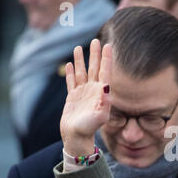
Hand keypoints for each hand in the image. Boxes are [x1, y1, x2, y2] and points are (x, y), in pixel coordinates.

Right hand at [60, 39, 111, 156]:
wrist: (77, 137)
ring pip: (82, 72)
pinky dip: (70, 72)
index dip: (107, 59)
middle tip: (96, 40)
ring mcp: (83, 93)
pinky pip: (71, 81)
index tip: (108, 45)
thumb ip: (104, 103)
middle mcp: (93, 91)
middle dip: (95, 55)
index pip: (105, 72)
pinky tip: (69, 64)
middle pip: (95, 68)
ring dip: (81, 60)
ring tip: (79, 47)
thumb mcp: (100, 117)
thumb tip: (107, 88)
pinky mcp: (73, 97)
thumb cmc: (89, 128)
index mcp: (101, 93)